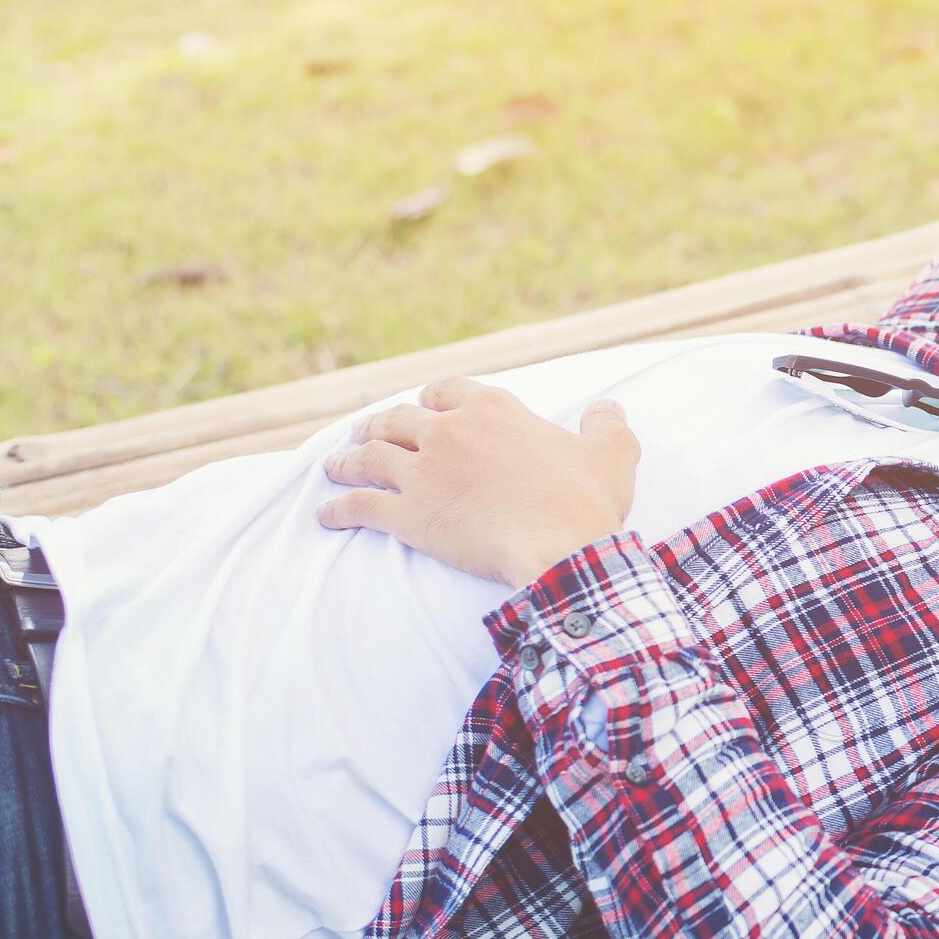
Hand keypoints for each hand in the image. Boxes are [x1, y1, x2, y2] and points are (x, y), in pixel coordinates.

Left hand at [318, 377, 639, 588]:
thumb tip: (609, 407)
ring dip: (348, 461)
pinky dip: (338, 508)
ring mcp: (423, 472)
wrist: (561, 548)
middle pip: (398, 420)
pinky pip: (360, 506)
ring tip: (334, 467)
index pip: (445, 390)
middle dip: (376, 425)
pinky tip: (326, 514)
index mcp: (491, 408)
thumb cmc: (586, 501)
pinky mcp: (407, 515)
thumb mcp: (611, 454)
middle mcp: (449, 431)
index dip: (431, 399)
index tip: (423, 408)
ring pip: (370, 457)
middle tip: (363, 433)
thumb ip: (607, 425)